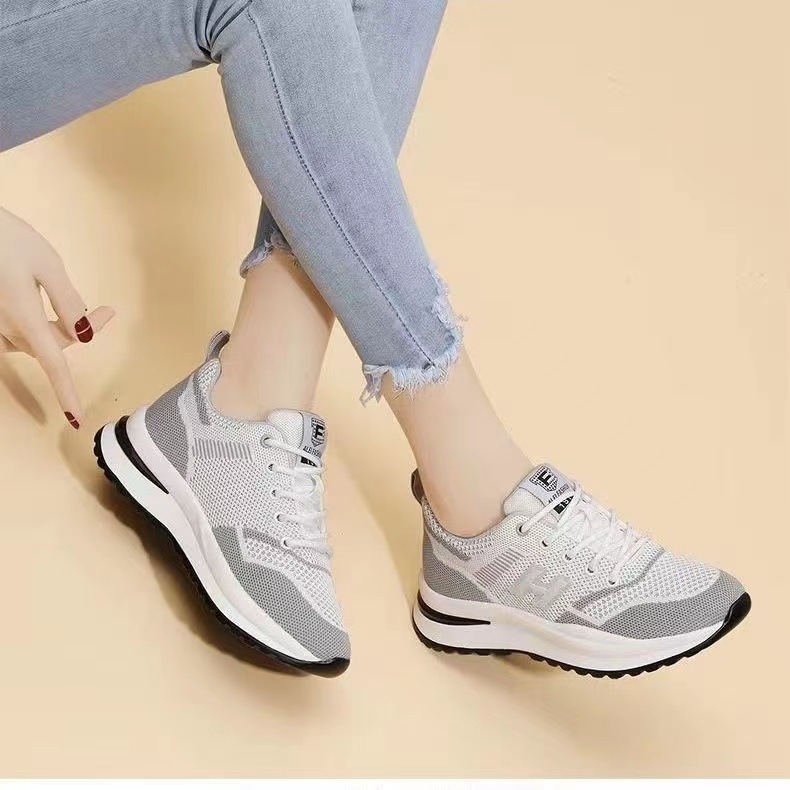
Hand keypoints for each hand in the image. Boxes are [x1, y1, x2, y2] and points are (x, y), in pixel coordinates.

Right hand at [0, 208, 113, 427]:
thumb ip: (67, 301)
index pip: (52, 363)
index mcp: (22, 315)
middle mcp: (2, 325)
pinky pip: (12, 334)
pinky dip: (32, 328)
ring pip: (30, 342)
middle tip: (106, 312)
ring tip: (77, 306)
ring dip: (55, 331)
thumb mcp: (47, 263)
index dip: (66, 392)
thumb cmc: (5, 237)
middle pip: (48, 348)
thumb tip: (82, 335)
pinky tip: (37, 306)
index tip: (76, 417)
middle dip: (78, 333)